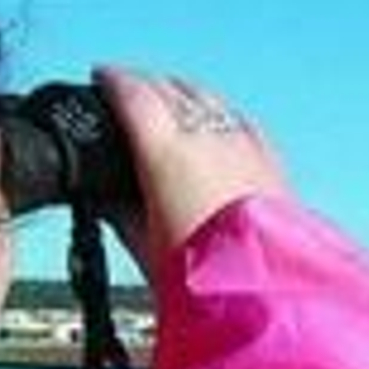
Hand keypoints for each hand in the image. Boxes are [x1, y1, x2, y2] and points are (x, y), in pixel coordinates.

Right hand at [93, 66, 286, 275]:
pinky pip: (238, 118)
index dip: (111, 80)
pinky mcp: (268, 157)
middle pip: (169, 87)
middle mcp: (206, 137)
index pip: (132, 94)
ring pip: (207, 96)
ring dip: (181, 90)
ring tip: (167, 96)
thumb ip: (119, 209)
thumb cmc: (200, 274)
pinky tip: (215, 117)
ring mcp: (242, 142)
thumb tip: (103, 194)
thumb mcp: (143, 242)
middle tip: (126, 88)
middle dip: (143, 83)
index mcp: (167, 152)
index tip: (100, 76)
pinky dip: (217, 110)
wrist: (261, 292)